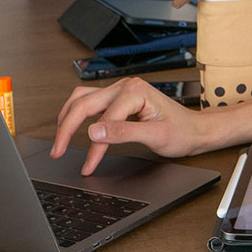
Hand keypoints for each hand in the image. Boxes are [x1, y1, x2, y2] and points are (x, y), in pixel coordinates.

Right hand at [52, 77, 204, 173]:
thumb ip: (123, 133)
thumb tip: (94, 132)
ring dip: (67, 117)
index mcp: (135, 92)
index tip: (87, 165)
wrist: (194, 129)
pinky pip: (91, 102)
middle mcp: (125, 86)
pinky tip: (73, 128)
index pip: (103, 119)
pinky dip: (78, 115)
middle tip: (57, 151)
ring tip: (59, 139)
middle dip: (66, 128)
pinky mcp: (119, 97)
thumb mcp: (155, 136)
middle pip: (84, 103)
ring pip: (82, 98)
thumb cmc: (181, 131)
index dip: (93, 146)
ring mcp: (121, 90)